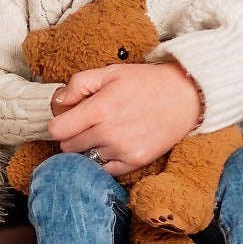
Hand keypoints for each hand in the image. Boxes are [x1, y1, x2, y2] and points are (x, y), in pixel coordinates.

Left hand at [47, 58, 203, 176]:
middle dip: (72, 136)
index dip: (59, 124)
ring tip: (104, 133)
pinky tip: (113, 146)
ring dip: (88, 149)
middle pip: (68, 147)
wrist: (185, 96)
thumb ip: (79, 84)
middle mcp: (108, 133)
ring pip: (85, 159)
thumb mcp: (110, 72)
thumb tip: (58, 101)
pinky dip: (104, 161)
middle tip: (87, 124)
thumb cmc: (145, 82)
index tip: (67, 119)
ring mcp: (122, 150)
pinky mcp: (135, 162)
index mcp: (98, 108)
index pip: (57, 130)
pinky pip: (106, 171)